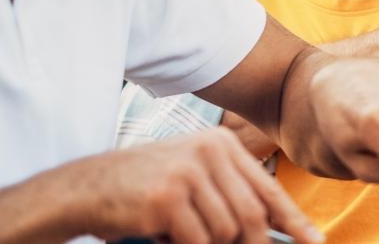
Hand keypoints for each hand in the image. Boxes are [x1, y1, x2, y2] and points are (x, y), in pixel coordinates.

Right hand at [66, 127, 320, 243]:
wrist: (85, 188)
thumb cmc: (143, 190)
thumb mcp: (193, 179)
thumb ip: (231, 195)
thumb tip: (270, 232)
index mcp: (220, 143)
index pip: (268, 189)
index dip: (294, 222)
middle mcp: (208, 151)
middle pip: (252, 216)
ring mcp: (188, 172)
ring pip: (225, 232)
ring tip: (178, 233)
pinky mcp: (168, 197)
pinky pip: (197, 241)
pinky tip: (162, 235)